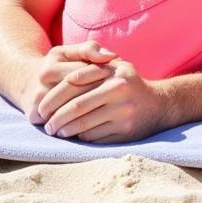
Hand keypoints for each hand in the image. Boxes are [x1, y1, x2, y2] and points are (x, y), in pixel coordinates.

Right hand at [24, 41, 119, 124]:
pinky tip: (95, 121)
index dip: (100, 74)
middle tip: (115, 95)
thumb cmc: (57, 65)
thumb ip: (89, 49)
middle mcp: (41, 88)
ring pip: (69, 111)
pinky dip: (78, 122)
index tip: (116, 75)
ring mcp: (37, 105)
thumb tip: (111, 56)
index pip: (81, 74)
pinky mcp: (35, 119)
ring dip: (90, 110)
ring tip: (109, 108)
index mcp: (50, 69)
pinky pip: (61, 123)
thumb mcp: (69, 52)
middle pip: (76, 94)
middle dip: (97, 93)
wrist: (28, 84)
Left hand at [38, 58, 164, 142]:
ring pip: (83, 125)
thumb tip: (63, 78)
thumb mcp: (114, 67)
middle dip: (55, 118)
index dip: (53, 96)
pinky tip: (78, 136)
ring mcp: (124, 112)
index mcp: (113, 71)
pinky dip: (82, 138)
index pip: (74, 81)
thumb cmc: (127, 84)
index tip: (41, 107)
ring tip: (58, 131)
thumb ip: (91, 64)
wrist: (159, 105)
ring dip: (65, 131)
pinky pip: (94, 138)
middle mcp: (120, 89)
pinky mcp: (126, 132)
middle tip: (46, 125)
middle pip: (76, 107)